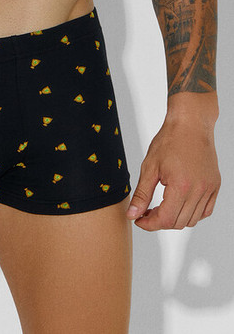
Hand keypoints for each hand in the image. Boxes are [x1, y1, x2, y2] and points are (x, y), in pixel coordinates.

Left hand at [126, 115, 220, 229]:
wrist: (191, 124)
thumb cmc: (169, 140)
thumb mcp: (149, 167)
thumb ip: (142, 194)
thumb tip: (133, 214)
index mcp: (181, 186)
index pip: (165, 219)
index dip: (149, 224)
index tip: (138, 219)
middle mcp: (199, 190)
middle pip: (178, 222)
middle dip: (159, 222)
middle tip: (146, 212)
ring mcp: (209, 189)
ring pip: (192, 220)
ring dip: (175, 219)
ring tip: (161, 207)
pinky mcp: (215, 186)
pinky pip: (205, 211)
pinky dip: (191, 213)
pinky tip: (179, 203)